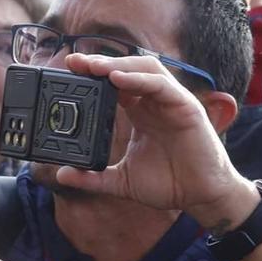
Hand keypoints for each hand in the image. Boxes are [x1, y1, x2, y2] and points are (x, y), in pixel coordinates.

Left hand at [51, 53, 255, 226]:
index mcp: (139, 113)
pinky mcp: (187, 108)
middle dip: (101, 63)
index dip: (93, 75)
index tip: (67, 71)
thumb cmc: (168, 184)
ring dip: (119, 64)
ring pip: (145, 69)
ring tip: (94, 66)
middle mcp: (154, 103)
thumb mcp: (122, 181)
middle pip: (127, 69)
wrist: (200, 198)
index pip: (114, 83)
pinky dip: (140, 79)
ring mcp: (171, 103)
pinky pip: (162, 86)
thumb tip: (61, 175)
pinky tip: (119, 79)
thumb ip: (93, 177)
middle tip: (74, 62)